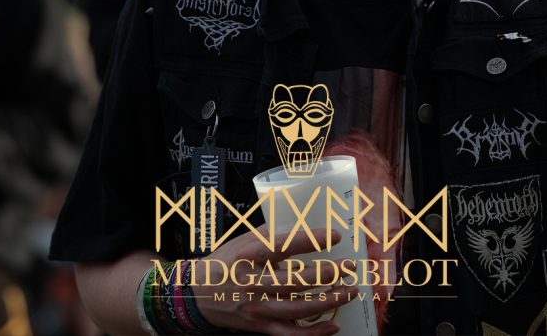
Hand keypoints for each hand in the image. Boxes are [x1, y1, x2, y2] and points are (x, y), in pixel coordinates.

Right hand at [194, 229, 350, 335]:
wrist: (196, 294)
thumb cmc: (224, 262)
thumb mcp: (243, 241)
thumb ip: (271, 233)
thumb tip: (302, 222)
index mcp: (250, 255)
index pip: (285, 246)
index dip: (312, 240)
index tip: (336, 236)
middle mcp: (254, 282)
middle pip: (298, 280)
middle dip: (329, 273)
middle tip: (350, 265)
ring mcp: (257, 307)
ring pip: (300, 308)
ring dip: (330, 300)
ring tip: (350, 290)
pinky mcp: (260, 326)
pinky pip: (291, 334)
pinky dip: (315, 333)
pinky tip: (334, 325)